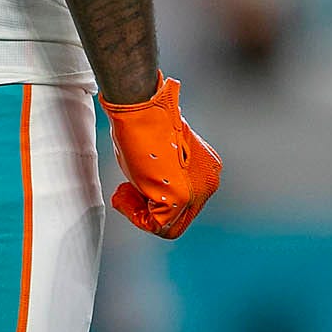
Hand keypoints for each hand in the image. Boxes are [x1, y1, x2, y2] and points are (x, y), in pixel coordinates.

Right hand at [101, 74, 220, 238]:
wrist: (140, 106)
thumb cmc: (142, 124)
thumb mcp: (158, 156)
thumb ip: (162, 175)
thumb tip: (150, 192)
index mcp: (206, 168)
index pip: (184, 202)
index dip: (154, 200)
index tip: (135, 186)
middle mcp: (208, 180)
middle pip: (179, 216)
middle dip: (149, 209)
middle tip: (127, 192)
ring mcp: (197, 191)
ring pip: (170, 225)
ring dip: (141, 213)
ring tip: (125, 192)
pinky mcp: (180, 197)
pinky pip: (157, 224)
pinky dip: (134, 215)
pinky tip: (123, 192)